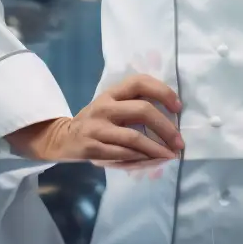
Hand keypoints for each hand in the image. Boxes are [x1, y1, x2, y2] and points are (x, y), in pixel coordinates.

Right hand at [6, 74, 183, 166]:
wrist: (63, 138)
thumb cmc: (97, 122)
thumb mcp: (112, 106)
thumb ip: (134, 105)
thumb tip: (171, 118)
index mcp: (112, 93)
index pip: (140, 82)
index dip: (163, 92)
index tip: (178, 108)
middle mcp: (104, 107)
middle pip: (143, 110)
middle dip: (166, 127)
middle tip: (179, 142)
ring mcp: (97, 128)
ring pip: (134, 137)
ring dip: (157, 149)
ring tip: (171, 155)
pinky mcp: (92, 149)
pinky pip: (123, 155)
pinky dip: (142, 160)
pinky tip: (153, 161)